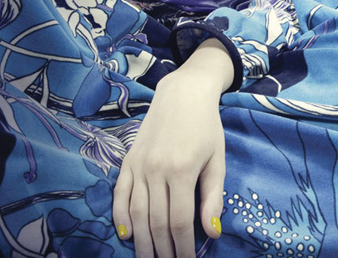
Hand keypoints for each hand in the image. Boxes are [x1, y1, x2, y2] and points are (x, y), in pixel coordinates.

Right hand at [114, 40, 232, 256]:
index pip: (179, 221)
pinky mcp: (127, 161)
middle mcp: (156, 170)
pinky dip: (120, 216)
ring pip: (137, 213)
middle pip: (156, 221)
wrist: (183, 94)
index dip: (183, 247)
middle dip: (162, 249)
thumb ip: (213, 197)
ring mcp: (138, 166)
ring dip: (142, 240)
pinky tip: (126, 235)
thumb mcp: (217, 160)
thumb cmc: (207, 127)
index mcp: (182, 170)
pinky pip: (120, 194)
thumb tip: (211, 233)